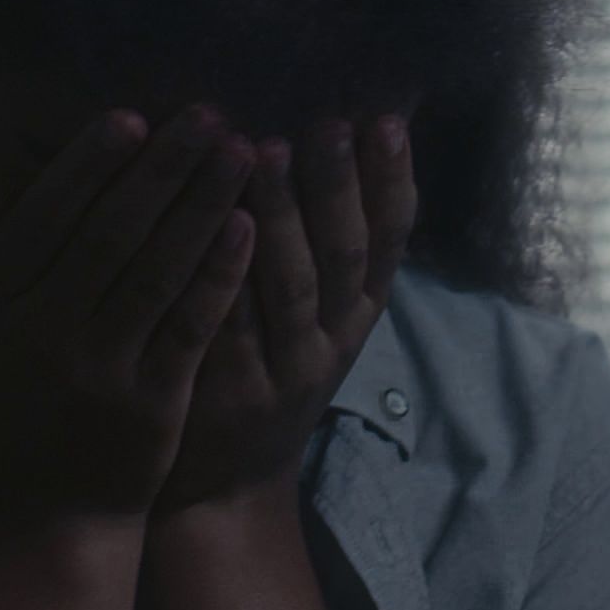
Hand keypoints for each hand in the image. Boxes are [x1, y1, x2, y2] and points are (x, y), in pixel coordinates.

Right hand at [0, 105, 259, 527]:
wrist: (45, 513)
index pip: (43, 217)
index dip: (89, 165)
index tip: (132, 116)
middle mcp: (40, 333)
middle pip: (110, 234)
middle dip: (163, 168)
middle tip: (208, 114)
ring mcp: (99, 371)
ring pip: (157, 271)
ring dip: (203, 205)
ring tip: (240, 152)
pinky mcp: (152, 405)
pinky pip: (190, 326)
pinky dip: (219, 274)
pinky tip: (249, 227)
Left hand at [155, 113, 416, 515]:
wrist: (223, 490)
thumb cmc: (261, 377)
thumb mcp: (312, 321)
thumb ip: (320, 248)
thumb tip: (329, 142)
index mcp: (357, 315)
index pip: (388, 240)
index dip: (391, 180)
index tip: (384, 120)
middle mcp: (333, 341)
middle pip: (346, 255)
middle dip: (339, 185)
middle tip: (327, 124)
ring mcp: (285, 371)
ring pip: (295, 286)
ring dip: (285, 216)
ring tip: (267, 150)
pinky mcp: (233, 394)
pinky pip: (234, 327)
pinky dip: (230, 276)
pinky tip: (218, 229)